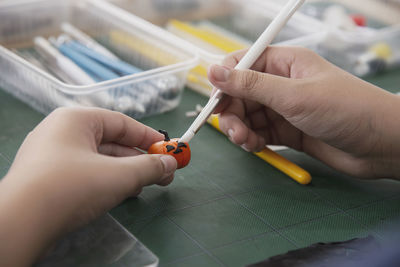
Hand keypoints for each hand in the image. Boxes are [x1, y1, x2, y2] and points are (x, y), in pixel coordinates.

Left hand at [0, 107, 176, 266]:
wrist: (21, 223)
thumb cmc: (72, 187)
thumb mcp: (119, 176)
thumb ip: (149, 167)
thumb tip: (171, 163)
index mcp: (76, 119)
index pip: (122, 123)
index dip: (149, 138)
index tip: (169, 150)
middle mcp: (61, 132)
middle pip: (112, 142)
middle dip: (140, 159)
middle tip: (163, 174)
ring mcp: (51, 155)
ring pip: (99, 159)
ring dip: (126, 172)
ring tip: (146, 186)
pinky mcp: (47, 177)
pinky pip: (85, 172)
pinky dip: (106, 180)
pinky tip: (121, 193)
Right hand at [208, 46, 399, 178]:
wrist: (380, 146)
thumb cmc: (345, 109)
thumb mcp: (294, 95)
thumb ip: (251, 85)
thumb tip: (213, 71)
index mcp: (284, 63)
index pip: (242, 64)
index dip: (224, 81)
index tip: (214, 102)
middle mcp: (281, 84)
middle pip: (241, 94)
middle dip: (232, 112)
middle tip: (233, 130)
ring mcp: (284, 108)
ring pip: (248, 115)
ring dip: (240, 129)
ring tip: (246, 141)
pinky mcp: (287, 131)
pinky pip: (259, 132)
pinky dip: (252, 140)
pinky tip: (256, 146)